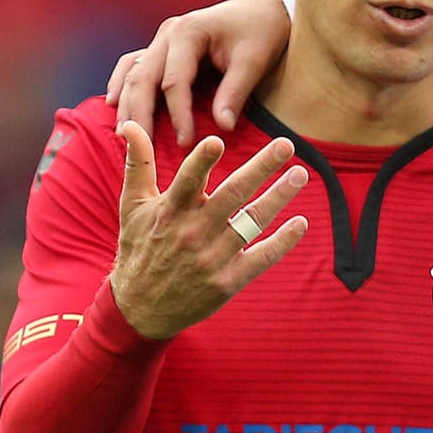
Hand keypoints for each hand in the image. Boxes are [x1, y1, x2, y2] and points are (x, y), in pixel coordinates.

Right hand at [106, 0, 294, 147]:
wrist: (263, 10)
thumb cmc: (261, 32)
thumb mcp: (253, 61)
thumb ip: (234, 93)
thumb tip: (222, 127)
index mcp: (188, 32)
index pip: (174, 81)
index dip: (178, 114)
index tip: (185, 143)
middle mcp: (168, 33)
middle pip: (143, 77)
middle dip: (140, 113)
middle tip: (138, 146)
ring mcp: (162, 39)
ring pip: (133, 72)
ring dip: (126, 103)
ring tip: (122, 133)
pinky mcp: (163, 47)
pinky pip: (134, 65)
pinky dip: (123, 84)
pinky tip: (113, 104)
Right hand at [107, 121, 308, 339]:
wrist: (140, 309)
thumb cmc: (139, 248)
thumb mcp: (132, 207)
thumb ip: (138, 164)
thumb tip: (131, 124)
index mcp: (170, 211)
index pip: (187, 181)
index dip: (202, 162)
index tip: (217, 141)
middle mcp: (193, 233)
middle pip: (232, 194)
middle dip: (261, 167)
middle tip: (286, 145)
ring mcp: (212, 258)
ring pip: (253, 221)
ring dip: (279, 196)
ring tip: (300, 174)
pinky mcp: (228, 281)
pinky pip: (262, 257)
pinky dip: (283, 241)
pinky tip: (301, 222)